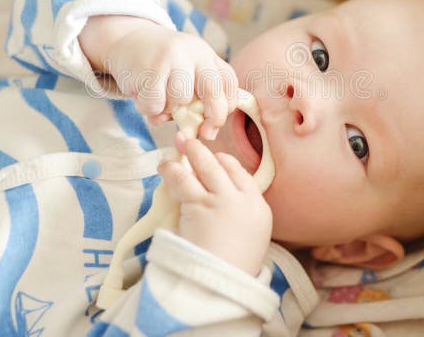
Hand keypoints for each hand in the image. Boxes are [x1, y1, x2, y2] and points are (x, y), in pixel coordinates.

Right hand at [82, 16, 237, 138]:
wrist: (127, 39)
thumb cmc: (160, 67)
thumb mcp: (185, 75)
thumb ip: (195, 102)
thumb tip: (197, 134)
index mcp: (207, 55)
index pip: (228, 84)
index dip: (226, 109)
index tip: (213, 124)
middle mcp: (195, 52)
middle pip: (213, 92)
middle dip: (212, 118)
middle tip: (202, 132)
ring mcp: (173, 57)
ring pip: (180, 101)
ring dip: (168, 110)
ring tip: (158, 99)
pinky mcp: (150, 66)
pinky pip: (155, 104)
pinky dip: (148, 108)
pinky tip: (142, 95)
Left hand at [158, 136, 271, 275]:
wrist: (223, 284)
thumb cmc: (234, 267)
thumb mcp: (251, 237)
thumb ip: (242, 215)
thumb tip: (224, 200)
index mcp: (259, 207)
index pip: (241, 173)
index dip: (224, 162)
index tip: (214, 158)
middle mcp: (243, 199)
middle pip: (222, 165)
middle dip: (203, 150)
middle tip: (190, 139)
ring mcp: (221, 200)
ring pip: (203, 167)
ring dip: (187, 153)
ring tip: (175, 146)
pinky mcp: (199, 205)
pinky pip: (183, 181)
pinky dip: (171, 170)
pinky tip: (164, 167)